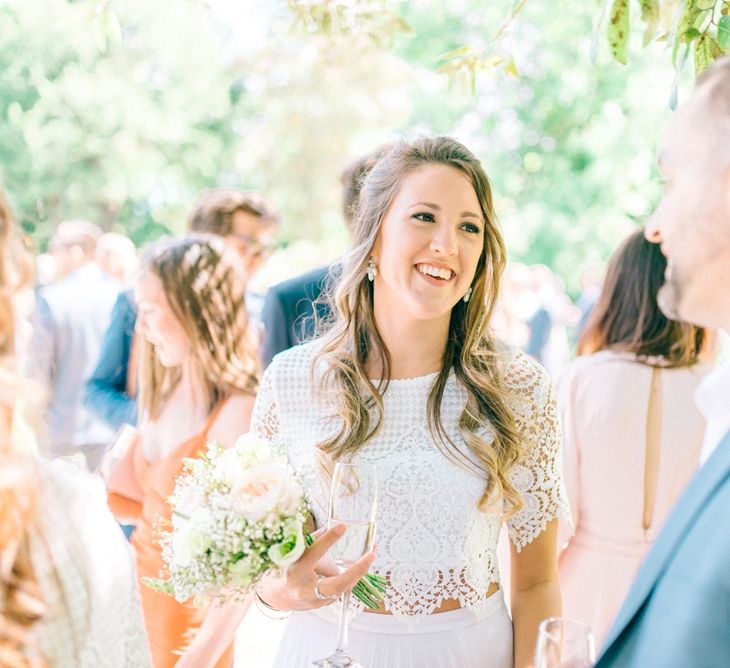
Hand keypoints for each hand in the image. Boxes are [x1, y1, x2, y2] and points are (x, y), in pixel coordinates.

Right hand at [255, 523, 375, 611]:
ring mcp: (316, 601)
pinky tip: (360, 566)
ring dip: (358, 572)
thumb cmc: (290, 568)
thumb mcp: (297, 551)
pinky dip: (351, 577)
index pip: (314, 552)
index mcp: (296, 570)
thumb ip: (315, 539)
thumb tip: (334, 521)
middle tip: (371, 555)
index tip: (343, 526)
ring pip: (343, 587)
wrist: (279, 596)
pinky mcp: (323, 605)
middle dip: (356, 571)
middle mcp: (306, 588)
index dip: (329, 539)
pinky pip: (341, 590)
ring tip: (371, 554)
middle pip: (336, 583)